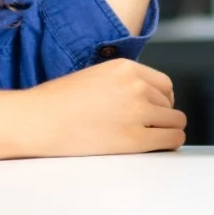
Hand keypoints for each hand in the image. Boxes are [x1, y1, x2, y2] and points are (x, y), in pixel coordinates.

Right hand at [13, 59, 186, 156]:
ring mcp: (137, 111)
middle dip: (162, 115)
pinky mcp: (135, 138)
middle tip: (150, 128)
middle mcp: (136, 86)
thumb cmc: (57, 102)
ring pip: (175, 121)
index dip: (162, 99)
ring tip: (156, 138)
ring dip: (168, 129)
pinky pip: (171, 139)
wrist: (38, 120)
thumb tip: (142, 98)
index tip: (156, 110)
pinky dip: (171, 143)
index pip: (164, 84)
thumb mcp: (95, 76)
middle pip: (169, 103)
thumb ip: (121, 82)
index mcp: (126, 68)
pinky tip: (163, 147)